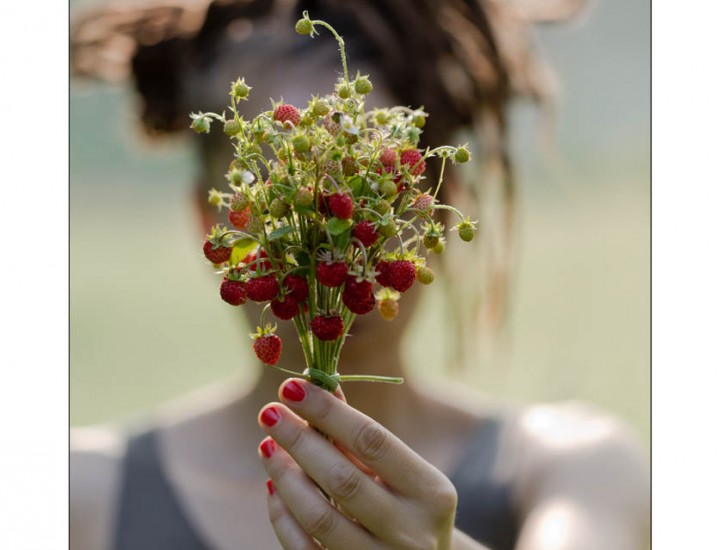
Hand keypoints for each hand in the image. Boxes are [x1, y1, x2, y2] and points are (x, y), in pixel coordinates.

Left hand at [257, 378, 462, 549]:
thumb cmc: (408, 508)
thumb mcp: (400, 473)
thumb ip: (359, 436)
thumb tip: (317, 387)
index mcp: (430, 492)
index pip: (372, 441)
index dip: (328, 412)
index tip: (292, 388)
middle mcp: (411, 532)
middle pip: (342, 479)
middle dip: (299, 440)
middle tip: (269, 412)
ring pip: (319, 518)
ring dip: (286, 476)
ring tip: (267, 445)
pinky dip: (283, 517)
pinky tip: (273, 486)